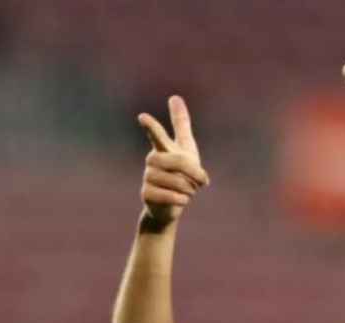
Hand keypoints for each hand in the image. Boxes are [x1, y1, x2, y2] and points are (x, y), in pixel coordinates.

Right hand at [136, 95, 208, 226]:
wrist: (172, 204)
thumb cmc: (180, 172)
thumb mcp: (186, 149)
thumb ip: (181, 124)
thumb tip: (174, 96)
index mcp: (163, 148)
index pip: (157, 134)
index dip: (152, 126)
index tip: (143, 117)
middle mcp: (152, 160)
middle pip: (178, 161)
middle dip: (194, 172)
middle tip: (201, 181)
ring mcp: (147, 177)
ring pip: (176, 180)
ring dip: (189, 188)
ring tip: (188, 191)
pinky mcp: (146, 194)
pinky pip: (170, 195)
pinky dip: (181, 199)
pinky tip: (181, 200)